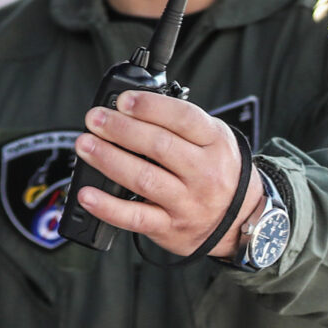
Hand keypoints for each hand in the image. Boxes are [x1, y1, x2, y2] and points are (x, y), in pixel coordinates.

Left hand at [73, 91, 265, 259]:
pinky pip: (135, 218)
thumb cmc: (219, 173)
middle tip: (95, 119)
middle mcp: (204, 173)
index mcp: (215, 144)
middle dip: (120, 129)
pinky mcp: (170, 227)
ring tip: (85, 146)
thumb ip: (180, 125)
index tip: (124, 101)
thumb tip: (129, 109)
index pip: (183, 119)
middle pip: (159, 146)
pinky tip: (87, 195)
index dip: (151, 107)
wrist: (241, 221)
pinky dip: (108, 207)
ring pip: (144, 179)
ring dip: (108, 160)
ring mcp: (187, 202)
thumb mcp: (214, 141)